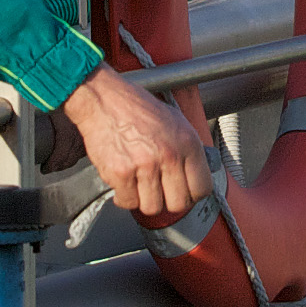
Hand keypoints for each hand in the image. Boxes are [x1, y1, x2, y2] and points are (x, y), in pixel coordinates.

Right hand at [58, 64, 212, 228]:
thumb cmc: (135, 107)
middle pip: (178, 204)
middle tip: (158, 192)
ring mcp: (145, 166)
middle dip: (167, 201)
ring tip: (138, 185)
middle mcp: (170, 156)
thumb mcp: (174, 120)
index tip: (183, 193)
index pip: (202, 188)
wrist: (102, 99)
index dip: (191, 195)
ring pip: (153, 207)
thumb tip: (194, 174)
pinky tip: (123, 184)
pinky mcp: (121, 173)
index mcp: (188, 142)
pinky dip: (123, 197)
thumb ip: (186, 149)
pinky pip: (128, 202)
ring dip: (144, 200)